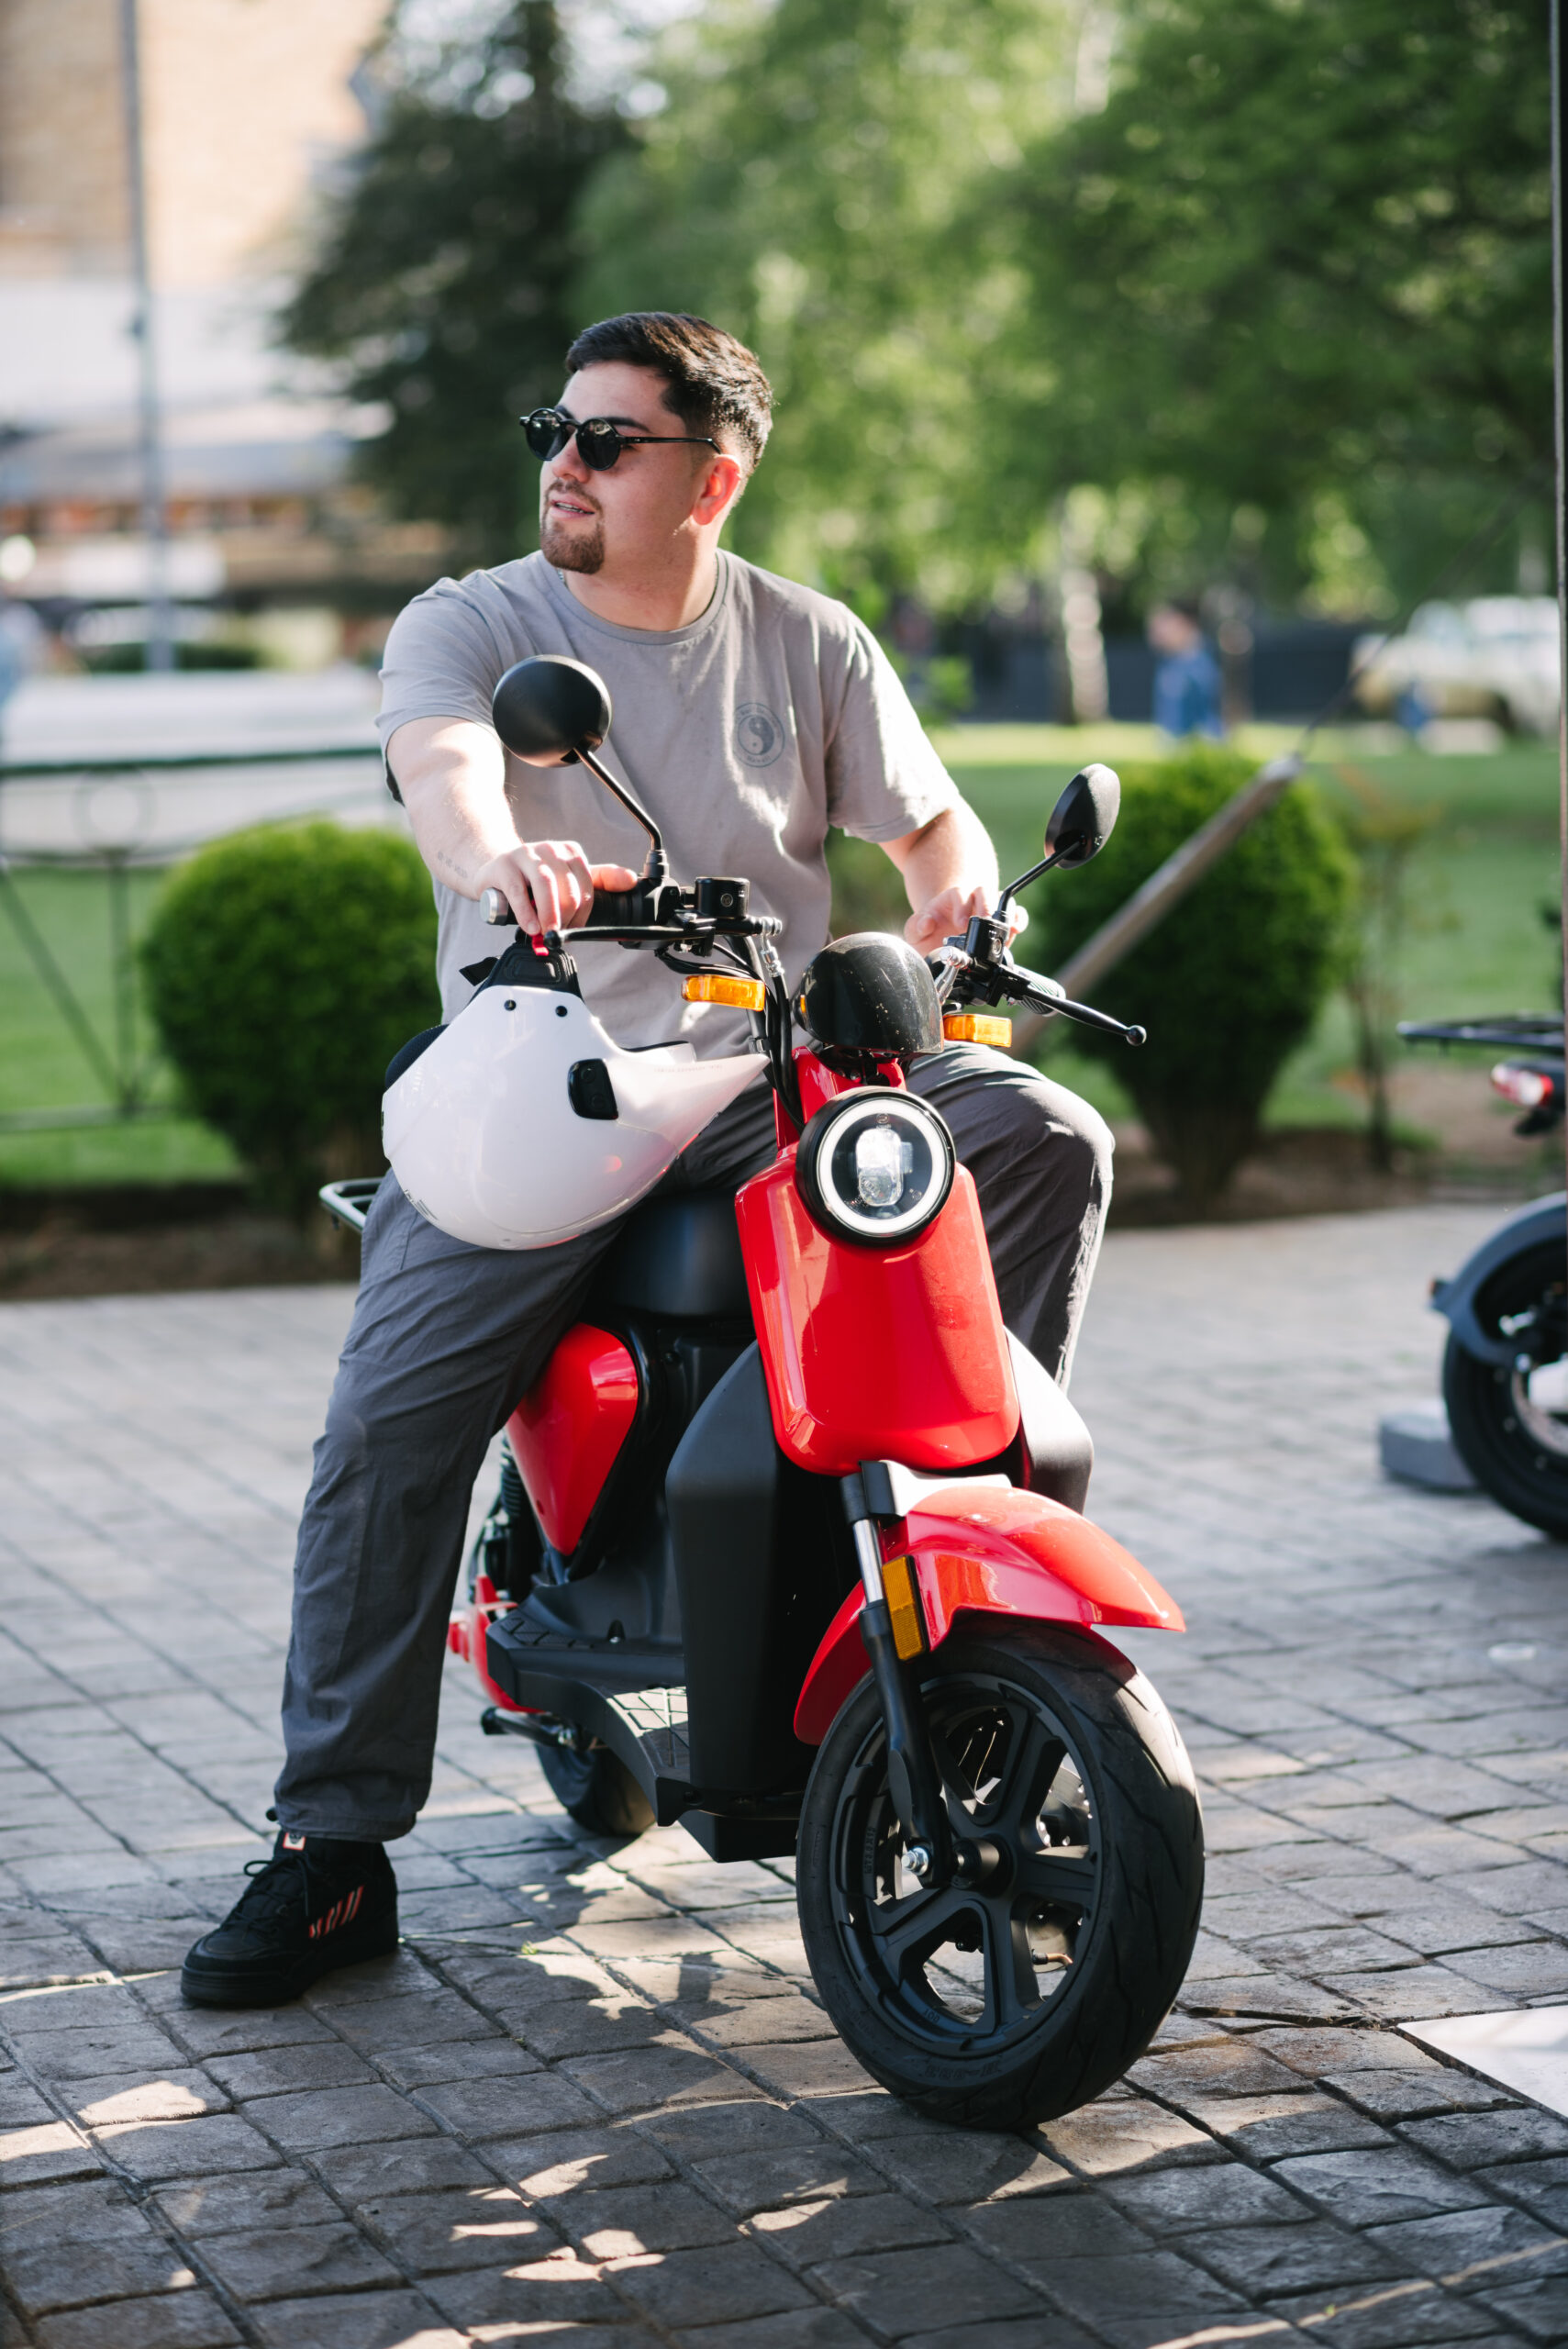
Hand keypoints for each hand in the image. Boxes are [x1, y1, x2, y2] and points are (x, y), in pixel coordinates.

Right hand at [475, 843, 638, 934]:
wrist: (494, 869)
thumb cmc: (534, 879)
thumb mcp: (569, 878)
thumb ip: (601, 880)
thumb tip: (631, 880)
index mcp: (570, 852)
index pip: (586, 886)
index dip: (583, 913)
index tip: (574, 929)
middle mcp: (550, 848)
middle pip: (568, 886)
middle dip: (568, 915)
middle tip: (559, 934)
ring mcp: (525, 854)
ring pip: (545, 883)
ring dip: (550, 913)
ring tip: (548, 932)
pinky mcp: (503, 866)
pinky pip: (518, 890)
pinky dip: (526, 911)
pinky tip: (531, 927)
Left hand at [903, 885, 1027, 955]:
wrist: (938, 942)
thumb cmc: (928, 934)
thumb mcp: (915, 932)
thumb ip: (915, 927)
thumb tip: (926, 924)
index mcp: (951, 900)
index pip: (959, 894)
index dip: (961, 906)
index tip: (960, 923)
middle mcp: (971, 901)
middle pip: (983, 891)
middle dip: (986, 904)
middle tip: (984, 919)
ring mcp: (987, 910)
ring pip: (1001, 900)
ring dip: (1004, 911)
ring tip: (1005, 926)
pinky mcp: (999, 923)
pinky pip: (1015, 913)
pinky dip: (1018, 918)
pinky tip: (1016, 929)